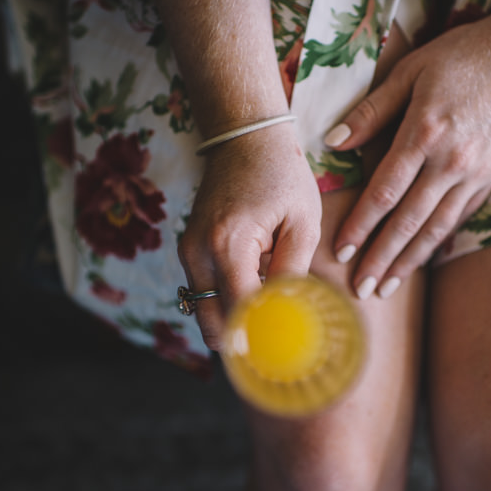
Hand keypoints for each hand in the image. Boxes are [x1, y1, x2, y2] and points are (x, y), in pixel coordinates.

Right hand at [178, 125, 321, 350]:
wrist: (244, 137)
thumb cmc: (281, 175)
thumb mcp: (302, 222)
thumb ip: (293, 272)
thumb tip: (289, 318)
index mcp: (228, 244)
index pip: (239, 312)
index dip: (260, 339)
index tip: (282, 354)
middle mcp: (198, 252)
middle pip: (213, 325)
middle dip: (242, 341)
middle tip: (276, 345)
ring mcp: (188, 253)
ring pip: (206, 313)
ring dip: (234, 321)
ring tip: (269, 314)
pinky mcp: (189, 252)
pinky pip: (205, 294)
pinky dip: (227, 302)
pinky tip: (256, 292)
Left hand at [327, 10, 490, 298]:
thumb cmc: (466, 54)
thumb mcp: (412, 70)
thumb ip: (372, 110)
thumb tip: (333, 142)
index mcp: (425, 133)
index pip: (384, 192)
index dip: (360, 226)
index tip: (341, 253)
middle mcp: (451, 162)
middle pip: (408, 222)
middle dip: (381, 259)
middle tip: (359, 290)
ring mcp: (475, 174)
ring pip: (436, 228)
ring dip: (408, 262)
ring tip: (386, 288)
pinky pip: (459, 218)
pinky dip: (437, 242)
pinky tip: (420, 259)